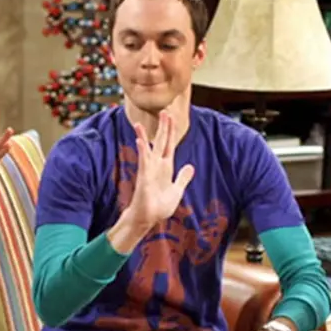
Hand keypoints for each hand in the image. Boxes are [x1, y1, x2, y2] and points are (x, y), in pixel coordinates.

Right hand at [124, 110, 194, 228]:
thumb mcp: (177, 190)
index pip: (169, 145)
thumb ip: (183, 178)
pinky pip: (143, 162)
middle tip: (164, 112)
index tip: (171, 118)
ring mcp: (149, 170)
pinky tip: (140, 141)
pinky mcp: (144, 177)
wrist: (149, 218)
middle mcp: (157, 166)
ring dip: (144, 136)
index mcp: (166, 167)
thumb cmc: (160, 206)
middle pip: (160, 143)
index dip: (171, 132)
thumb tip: (191, 167)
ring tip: (139, 124)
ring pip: (148, 149)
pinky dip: (143, 151)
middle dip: (163, 128)